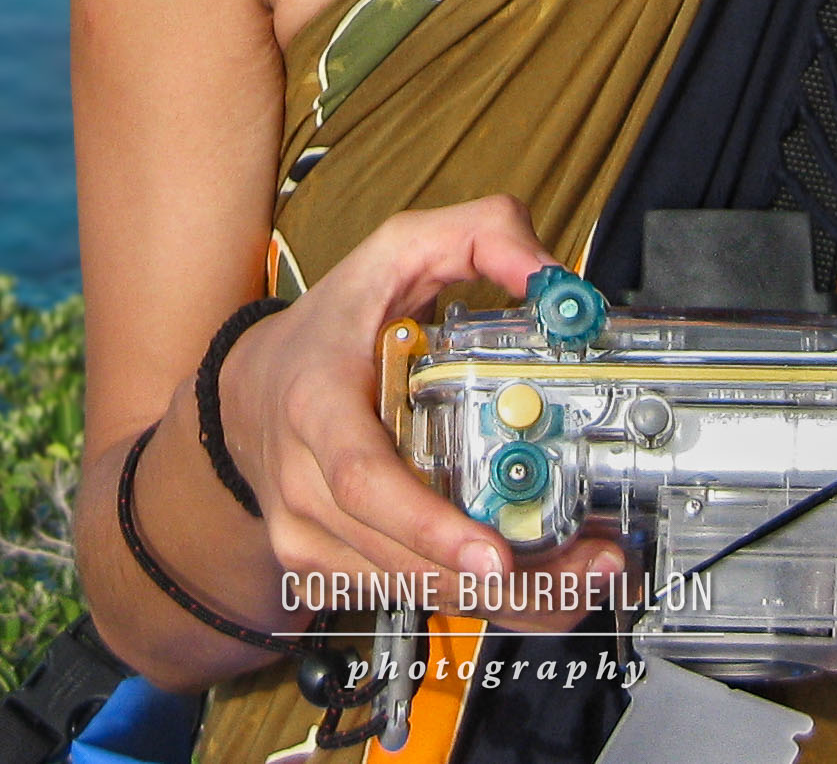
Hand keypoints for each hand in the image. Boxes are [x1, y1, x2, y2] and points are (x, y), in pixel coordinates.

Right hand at [221, 197, 624, 631]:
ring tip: (582, 580)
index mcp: (316, 402)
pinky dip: (473, 601)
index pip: (362, 478)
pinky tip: (537, 588)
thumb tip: (550, 278)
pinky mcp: (323, 568)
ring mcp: (308, 534)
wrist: (253, 387)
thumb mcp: (402, 250)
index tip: (493, 554)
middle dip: (499, 580)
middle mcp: (303, 480)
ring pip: (410, 589)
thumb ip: (481, 234)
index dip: (427, 524)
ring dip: (503, 600)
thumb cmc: (337, 321)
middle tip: (582, 575)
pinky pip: (404, 596)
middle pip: (400, 554)